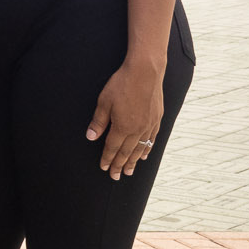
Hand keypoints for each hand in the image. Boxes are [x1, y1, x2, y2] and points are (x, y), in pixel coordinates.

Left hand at [85, 57, 165, 178]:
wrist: (145, 72)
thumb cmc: (121, 85)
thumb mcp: (104, 102)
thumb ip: (98, 122)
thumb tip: (91, 137)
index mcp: (122, 127)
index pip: (112, 148)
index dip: (107, 159)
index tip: (103, 168)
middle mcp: (137, 130)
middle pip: (126, 152)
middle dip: (119, 165)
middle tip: (115, 177)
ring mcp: (149, 125)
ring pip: (140, 149)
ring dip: (133, 161)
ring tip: (128, 171)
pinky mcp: (157, 119)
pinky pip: (152, 140)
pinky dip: (146, 149)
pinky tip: (143, 155)